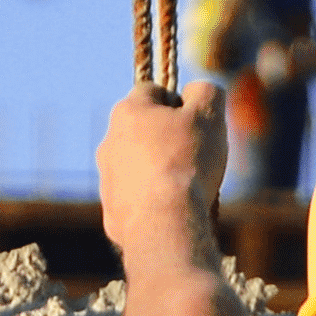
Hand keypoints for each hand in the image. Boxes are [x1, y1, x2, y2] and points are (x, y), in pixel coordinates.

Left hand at [101, 90, 218, 266]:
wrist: (164, 224)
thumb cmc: (187, 163)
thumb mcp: (209, 114)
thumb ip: (206, 92)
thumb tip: (198, 90)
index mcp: (129, 111)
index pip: (154, 91)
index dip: (179, 104)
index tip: (196, 124)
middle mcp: (109, 140)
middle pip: (143, 131)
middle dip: (167, 140)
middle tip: (195, 159)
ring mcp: (107, 178)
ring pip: (136, 167)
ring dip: (158, 172)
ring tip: (186, 190)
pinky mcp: (111, 211)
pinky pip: (135, 201)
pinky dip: (152, 203)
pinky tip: (172, 213)